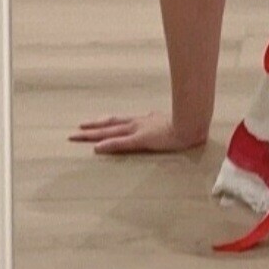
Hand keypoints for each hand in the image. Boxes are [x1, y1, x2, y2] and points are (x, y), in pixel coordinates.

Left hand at [69, 112, 205, 153]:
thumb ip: (162, 123)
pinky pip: (121, 143)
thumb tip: (159, 124)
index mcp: (144, 120)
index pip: (119, 122)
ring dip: (93, 135)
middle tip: (75, 130)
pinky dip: (108, 144)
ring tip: (77, 136)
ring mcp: (138, 130)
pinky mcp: (142, 139)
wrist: (193, 124)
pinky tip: (96, 147)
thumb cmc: (187, 124)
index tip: (90, 124)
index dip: (104, 123)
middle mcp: (138, 123)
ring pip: (110, 131)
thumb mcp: (170, 123)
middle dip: (92, 128)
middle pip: (110, 124)